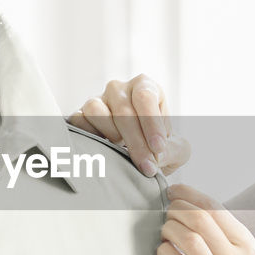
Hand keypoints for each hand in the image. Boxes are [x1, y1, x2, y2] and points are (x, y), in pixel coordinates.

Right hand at [67, 74, 190, 176]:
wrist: (138, 156)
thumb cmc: (158, 146)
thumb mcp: (176, 148)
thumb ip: (173, 151)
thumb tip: (156, 157)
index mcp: (145, 87)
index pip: (145, 97)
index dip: (151, 123)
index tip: (158, 148)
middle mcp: (119, 89)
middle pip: (123, 110)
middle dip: (137, 142)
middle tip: (147, 167)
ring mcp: (97, 100)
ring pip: (96, 110)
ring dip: (110, 135)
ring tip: (122, 152)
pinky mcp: (80, 115)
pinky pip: (78, 121)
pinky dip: (88, 136)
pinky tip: (103, 151)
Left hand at [157, 183, 254, 254]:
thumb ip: (219, 233)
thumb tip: (185, 202)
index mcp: (245, 245)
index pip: (215, 208)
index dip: (189, 195)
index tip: (173, 192)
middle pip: (200, 219)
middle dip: (176, 210)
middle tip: (167, 214)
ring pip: (188, 239)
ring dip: (169, 229)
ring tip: (165, 233)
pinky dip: (164, 251)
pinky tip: (163, 252)